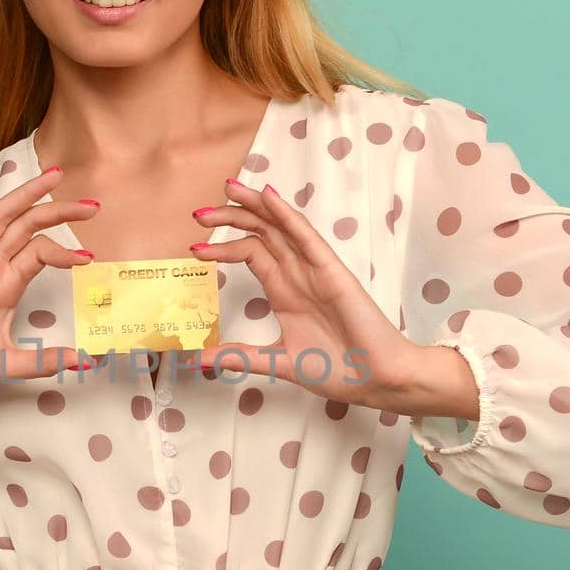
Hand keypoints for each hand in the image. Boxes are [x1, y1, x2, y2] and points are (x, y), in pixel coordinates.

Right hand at [0, 161, 95, 407]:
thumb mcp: (9, 362)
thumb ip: (44, 361)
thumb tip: (85, 364)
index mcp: (6, 285)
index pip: (41, 252)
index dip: (67, 251)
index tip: (91, 258)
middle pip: (28, 227)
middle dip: (59, 212)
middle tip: (92, 205)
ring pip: (0, 217)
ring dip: (26, 195)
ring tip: (54, 175)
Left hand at [187, 178, 439, 412]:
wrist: (375, 380)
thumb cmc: (338, 369)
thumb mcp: (277, 362)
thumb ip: (239, 357)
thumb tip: (199, 359)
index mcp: (284, 291)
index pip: (249, 254)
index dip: (222, 247)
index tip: (194, 249)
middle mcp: (297, 275)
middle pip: (260, 233)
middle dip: (229, 219)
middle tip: (198, 214)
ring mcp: (315, 270)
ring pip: (280, 227)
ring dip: (254, 207)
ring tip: (228, 189)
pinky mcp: (333, 273)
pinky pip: (307, 238)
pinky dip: (287, 216)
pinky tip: (269, 198)